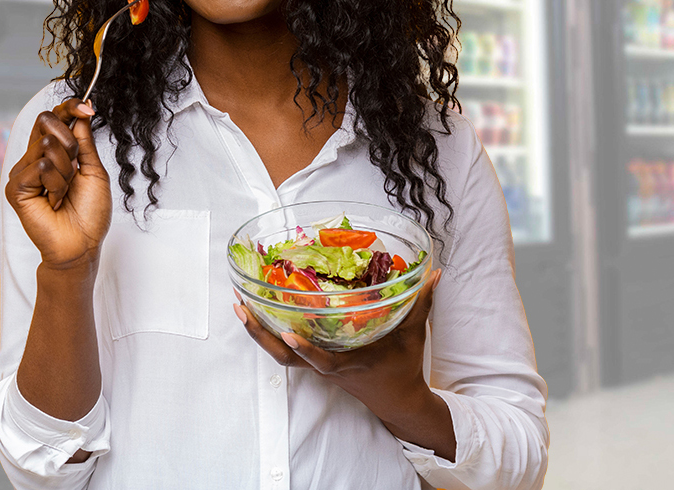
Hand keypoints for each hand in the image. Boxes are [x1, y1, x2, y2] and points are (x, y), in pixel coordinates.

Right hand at [5, 97, 111, 271]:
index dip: (71, 107)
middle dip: (71, 143)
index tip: (89, 108)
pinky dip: (57, 184)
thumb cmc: (90, 212)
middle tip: (75, 170)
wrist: (82, 244)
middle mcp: (34, 158)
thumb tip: (81, 112)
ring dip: (67, 170)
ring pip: (48, 145)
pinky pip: (41, 167)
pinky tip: (54, 201)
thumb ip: (84, 141)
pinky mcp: (15, 187)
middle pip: (47, 121)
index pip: (54, 117)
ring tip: (64, 192)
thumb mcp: (93, 169)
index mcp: (52, 152)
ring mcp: (22, 172)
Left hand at [234, 270, 454, 458]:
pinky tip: (260, 312)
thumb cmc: (403, 367)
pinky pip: (288, 351)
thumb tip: (433, 273)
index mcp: (350, 361)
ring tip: (240, 305)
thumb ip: (421, 302)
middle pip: (285, 358)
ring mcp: (320, 365)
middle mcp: (328, 365)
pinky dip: (271, 333)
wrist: (398, 401)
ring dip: (259, 332)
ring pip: (281, 355)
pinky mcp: (318, 363)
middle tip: (240, 306)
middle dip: (261, 334)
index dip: (306, 351)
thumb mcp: (413, 334)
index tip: (289, 334)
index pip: (323, 361)